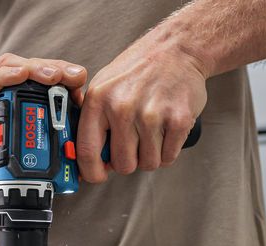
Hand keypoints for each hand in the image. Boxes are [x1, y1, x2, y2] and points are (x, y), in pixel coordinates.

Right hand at [0, 53, 87, 206]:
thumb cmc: (25, 172)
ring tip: (52, 77)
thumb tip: (91, 125)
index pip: (46, 75)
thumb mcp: (54, 153)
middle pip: (30, 66)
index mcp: (31, 103)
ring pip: (9, 67)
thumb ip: (68, 136)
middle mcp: (11, 99)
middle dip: (53, 67)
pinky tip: (21, 75)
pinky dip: (5, 77)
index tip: (80, 79)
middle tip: (72, 77)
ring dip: (33, 68)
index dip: (64, 71)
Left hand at [77, 35, 208, 182]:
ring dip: (150, 155)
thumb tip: (88, 162)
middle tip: (134, 144)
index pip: (87, 151)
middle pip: (123, 164)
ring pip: (148, 164)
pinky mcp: (179, 119)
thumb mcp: (103, 87)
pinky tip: (165, 131)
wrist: (177, 48)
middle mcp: (123, 108)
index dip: (92, 172)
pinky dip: (168, 150)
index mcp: (99, 101)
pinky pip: (169, 157)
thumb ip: (92, 123)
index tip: (98, 176)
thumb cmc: (138, 70)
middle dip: (128, 161)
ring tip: (151, 133)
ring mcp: (152, 115)